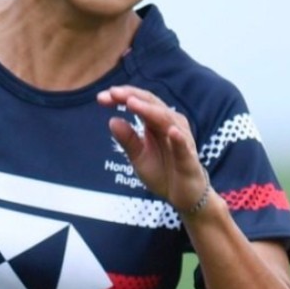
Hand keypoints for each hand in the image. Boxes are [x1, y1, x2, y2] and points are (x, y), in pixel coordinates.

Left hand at [97, 85, 208, 213]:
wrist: (182, 195)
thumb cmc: (162, 171)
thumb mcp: (138, 157)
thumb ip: (127, 140)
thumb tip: (112, 120)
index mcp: (155, 122)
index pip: (139, 102)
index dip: (122, 97)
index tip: (101, 97)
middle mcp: (170, 124)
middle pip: (151, 104)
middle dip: (131, 96)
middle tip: (112, 93)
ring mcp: (181, 139)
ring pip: (165, 119)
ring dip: (149, 110)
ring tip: (132, 102)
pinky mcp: (188, 158)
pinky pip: (183, 146)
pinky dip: (177, 138)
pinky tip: (170, 131)